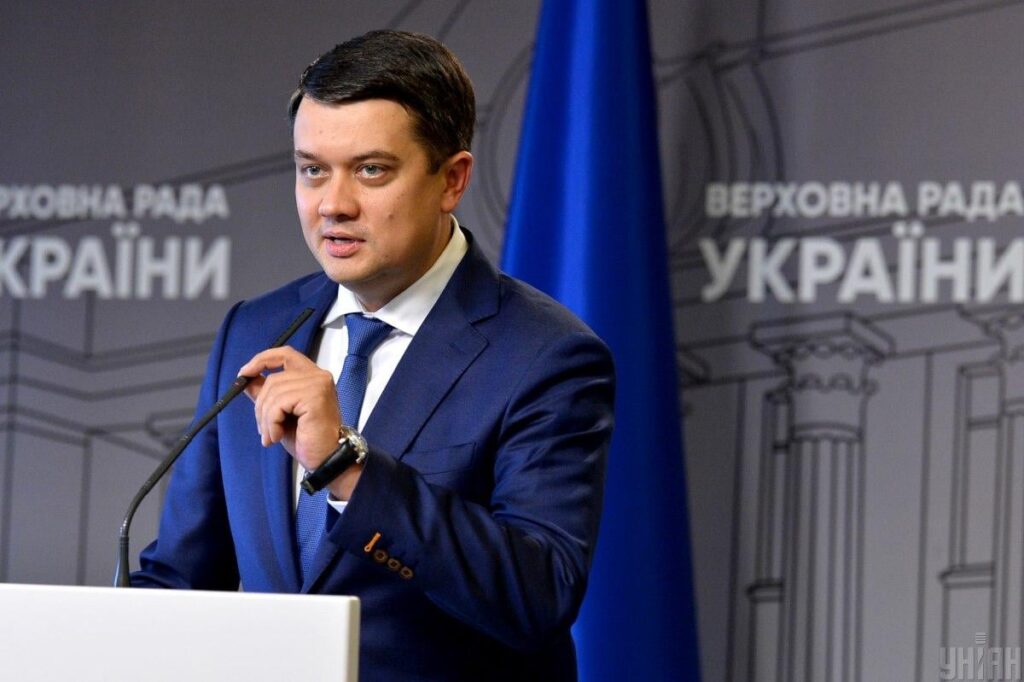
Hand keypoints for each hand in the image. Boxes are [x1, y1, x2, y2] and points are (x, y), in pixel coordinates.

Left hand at [238, 346, 339, 470]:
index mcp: (312, 376)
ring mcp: (318, 384)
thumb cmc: (305, 438)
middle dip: (261, 405)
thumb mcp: (279, 412)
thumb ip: (266, 393)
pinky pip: (279, 403)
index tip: (244, 373)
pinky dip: (272, 422)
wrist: (324, 459)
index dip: (262, 359)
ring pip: (274, 392)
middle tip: (263, 429)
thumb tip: (246, 379)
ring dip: (265, 418)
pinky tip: (276, 436)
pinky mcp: (315, 396)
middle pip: (274, 378)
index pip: (285, 354)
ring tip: (270, 436)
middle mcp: (318, 375)